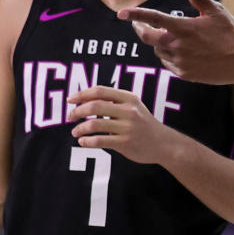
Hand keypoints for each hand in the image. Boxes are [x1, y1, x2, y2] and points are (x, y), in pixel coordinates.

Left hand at [67, 86, 183, 165]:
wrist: (163, 143)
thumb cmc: (143, 124)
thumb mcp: (134, 107)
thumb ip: (115, 101)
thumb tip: (85, 100)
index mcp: (129, 98)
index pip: (100, 91)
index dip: (82, 94)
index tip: (70, 100)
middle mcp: (129, 111)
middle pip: (94, 106)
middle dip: (77, 111)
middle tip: (69, 117)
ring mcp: (127, 127)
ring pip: (94, 124)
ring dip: (80, 128)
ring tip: (75, 132)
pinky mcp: (125, 143)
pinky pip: (99, 140)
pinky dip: (86, 141)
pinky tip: (83, 142)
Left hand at [118, 0, 233, 84]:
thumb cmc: (232, 34)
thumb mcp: (217, 12)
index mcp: (184, 27)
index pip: (153, 18)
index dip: (136, 14)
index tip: (121, 13)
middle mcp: (178, 45)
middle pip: (147, 37)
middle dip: (140, 29)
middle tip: (138, 25)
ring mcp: (180, 61)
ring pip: (158, 51)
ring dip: (159, 43)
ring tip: (170, 38)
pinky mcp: (184, 74)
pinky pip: (168, 64)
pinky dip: (169, 57)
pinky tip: (181, 53)